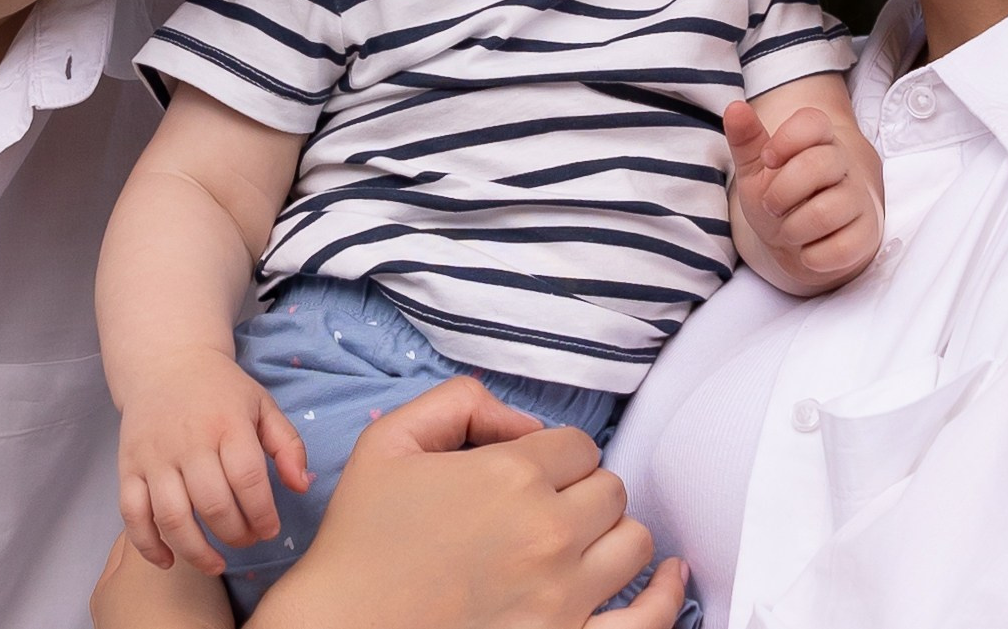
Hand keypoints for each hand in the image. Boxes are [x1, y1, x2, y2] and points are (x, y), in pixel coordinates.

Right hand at [116, 345, 310, 574]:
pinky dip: (148, 545)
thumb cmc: (221, 391)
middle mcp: (188, 441)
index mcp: (227, 423)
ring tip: (217, 563)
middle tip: (247, 540)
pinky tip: (169, 561)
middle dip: (236, 534)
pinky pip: (132, 515)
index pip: (247, 478)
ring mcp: (154, 456)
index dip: (262, 513)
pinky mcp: (128, 467)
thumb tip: (302, 486)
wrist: (167, 363)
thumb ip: (288, 445)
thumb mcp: (263, 405)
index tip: (270, 529)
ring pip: (172, 516)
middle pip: (213, 503)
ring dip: (196, 551)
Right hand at [250, 377, 683, 628]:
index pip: (577, 445)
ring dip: (610, 534)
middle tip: (543, 506)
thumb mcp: (390, 441)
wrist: (340, 628)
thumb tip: (519, 420)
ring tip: (579, 541)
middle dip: (580, 490)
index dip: (552, 454)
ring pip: (633, 543)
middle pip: (609, 489)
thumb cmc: (361, 544)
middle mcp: (548, 534)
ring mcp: (564, 597)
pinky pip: (649, 618)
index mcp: (510, 476)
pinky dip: (665, 595)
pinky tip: (666, 577)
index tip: (526, 472)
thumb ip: (459, 401)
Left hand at [727, 98, 883, 292]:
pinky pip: (840, 249)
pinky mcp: (867, 235)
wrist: (800, 240)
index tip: (768, 160)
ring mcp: (860, 200)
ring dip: (793, 229)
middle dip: (781, 193)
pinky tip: (809, 249)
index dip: (786, 140)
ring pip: (826, 212)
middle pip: (818, 165)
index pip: (813, 122)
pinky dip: (812, 256)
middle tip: (772, 206)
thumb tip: (735, 108)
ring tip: (789, 231)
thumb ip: (746, 139)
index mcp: (819, 139)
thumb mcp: (755, 169)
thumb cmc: (779, 198)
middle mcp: (845, 165)